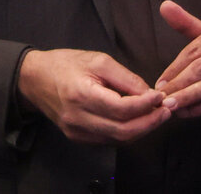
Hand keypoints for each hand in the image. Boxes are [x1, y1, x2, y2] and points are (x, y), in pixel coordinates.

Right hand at [17, 48, 171, 144]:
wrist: (34, 79)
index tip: (161, 96)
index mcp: (81, 94)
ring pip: (119, 139)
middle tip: (167, 110)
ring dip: (142, 129)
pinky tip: (138, 121)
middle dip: (150, 122)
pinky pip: (110, 140)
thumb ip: (125, 78)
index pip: (122, 108)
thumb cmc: (65, 64)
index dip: (146, 105)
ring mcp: (77, 131)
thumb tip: (150, 94)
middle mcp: (78, 118)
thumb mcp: (97, 60)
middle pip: (124, 130)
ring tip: (157, 115)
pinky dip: (128, 132)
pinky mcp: (78, 138)